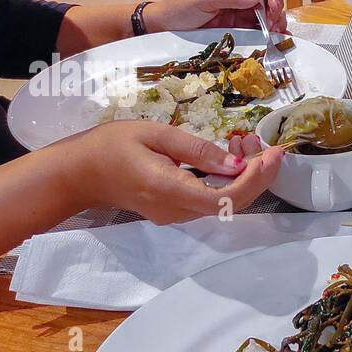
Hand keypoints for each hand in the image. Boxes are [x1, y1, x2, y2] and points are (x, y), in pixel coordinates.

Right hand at [58, 121, 282, 223]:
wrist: (81, 172)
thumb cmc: (113, 146)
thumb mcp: (155, 135)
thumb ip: (197, 150)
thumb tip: (235, 164)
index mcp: (169, 189)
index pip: (224, 198)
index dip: (254, 180)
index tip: (270, 154)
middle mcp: (176, 210)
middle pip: (231, 204)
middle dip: (258, 176)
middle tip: (270, 147)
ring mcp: (176, 215)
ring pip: (223, 203)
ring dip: (245, 178)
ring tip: (251, 146)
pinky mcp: (176, 212)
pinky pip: (211, 200)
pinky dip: (228, 181)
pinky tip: (232, 158)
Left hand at [143, 0, 288, 33]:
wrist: (166, 26)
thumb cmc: (180, 7)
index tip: (273, 9)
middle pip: (268, 1)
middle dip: (276, 12)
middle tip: (275, 27)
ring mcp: (239, 15)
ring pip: (265, 17)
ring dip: (275, 25)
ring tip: (278, 36)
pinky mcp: (237, 30)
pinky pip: (256, 31)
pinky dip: (268, 35)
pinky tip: (275, 40)